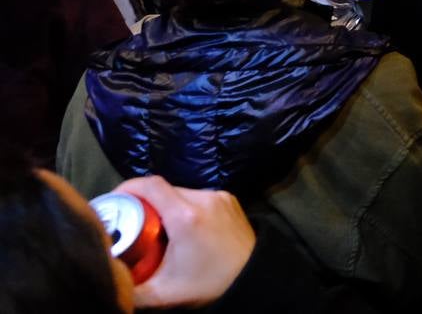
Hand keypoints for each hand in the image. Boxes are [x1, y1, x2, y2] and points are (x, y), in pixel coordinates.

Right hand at [113, 175, 254, 309]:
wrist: (255, 278)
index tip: (112, 202)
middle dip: (142, 203)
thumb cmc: (210, 284)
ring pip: (180, 193)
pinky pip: (197, 197)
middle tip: (129, 224)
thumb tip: (107, 284)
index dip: (126, 189)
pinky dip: (183, 208)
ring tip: (154, 230)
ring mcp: (219, 196)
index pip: (150, 185)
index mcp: (185, 216)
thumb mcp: (165, 293)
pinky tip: (179, 229)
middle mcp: (203, 198)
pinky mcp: (229, 199)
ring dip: (164, 206)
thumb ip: (132, 292)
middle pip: (163, 190)